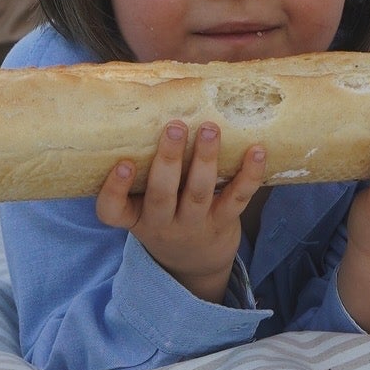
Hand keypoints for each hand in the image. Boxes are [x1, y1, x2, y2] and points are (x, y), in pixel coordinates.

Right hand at [94, 120, 267, 302]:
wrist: (194, 265)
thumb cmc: (164, 218)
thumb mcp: (142, 205)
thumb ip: (143, 170)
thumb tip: (151, 104)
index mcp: (135, 216)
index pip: (112, 211)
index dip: (114, 189)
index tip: (122, 163)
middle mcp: (161, 223)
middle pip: (161, 195)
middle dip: (169, 160)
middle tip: (175, 126)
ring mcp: (193, 225)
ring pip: (198, 193)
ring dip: (205, 159)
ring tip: (210, 129)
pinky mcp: (222, 223)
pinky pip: (237, 199)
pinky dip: (249, 175)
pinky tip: (257, 150)